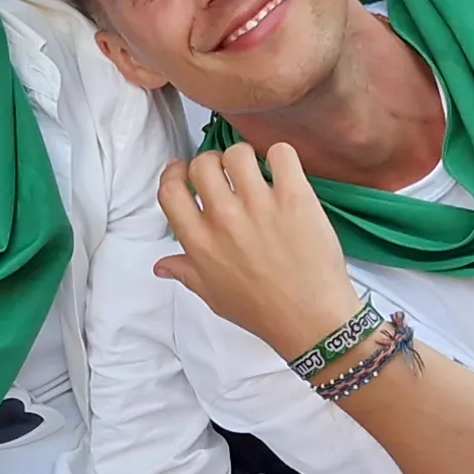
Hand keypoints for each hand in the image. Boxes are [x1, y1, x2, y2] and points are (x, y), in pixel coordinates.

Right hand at [153, 142, 366, 362]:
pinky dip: (281, 156)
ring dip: (244, 158)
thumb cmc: (263, 311)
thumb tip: (162, 265)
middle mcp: (223, 219)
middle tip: (226, 175)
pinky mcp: (294, 197)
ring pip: (238, 153)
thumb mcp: (213, 295)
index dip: (174, 173)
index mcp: (199, 242)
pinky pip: (281, 153)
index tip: (183, 170)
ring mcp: (259, 205)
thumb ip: (186, 272)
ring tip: (256, 172)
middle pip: (203, 164)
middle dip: (212, 163)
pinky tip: (284, 173)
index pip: (169, 190)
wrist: (311, 320)